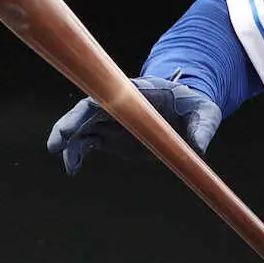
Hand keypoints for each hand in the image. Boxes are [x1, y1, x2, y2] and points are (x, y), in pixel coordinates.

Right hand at [46, 76, 221, 175]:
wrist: (185, 113)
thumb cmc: (194, 107)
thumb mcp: (206, 112)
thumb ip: (204, 127)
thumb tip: (199, 147)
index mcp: (140, 92)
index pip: (112, 92)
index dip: (97, 101)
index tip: (84, 111)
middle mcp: (119, 104)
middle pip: (88, 110)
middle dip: (71, 124)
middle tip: (57, 144)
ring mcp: (111, 120)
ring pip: (81, 127)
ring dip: (69, 143)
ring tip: (69, 166)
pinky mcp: (109, 136)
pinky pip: (86, 143)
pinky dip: (76, 154)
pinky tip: (72, 170)